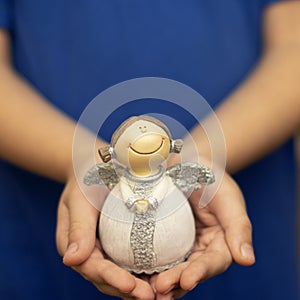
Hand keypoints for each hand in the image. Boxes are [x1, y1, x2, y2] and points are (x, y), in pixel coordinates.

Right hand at [56, 175, 154, 299]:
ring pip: (120, 274)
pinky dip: (144, 269)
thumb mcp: (79, 198)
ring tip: (160, 293)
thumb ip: (77, 227)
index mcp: (74, 244)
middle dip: (128, 290)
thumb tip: (71, 260)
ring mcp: (103, 248)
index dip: (112, 279)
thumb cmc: (85, 179)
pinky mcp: (117, 242)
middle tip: (151, 297)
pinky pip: (131, 259)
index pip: (92, 268)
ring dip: (138, 286)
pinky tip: (162, 272)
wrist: (94, 167)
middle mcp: (88, 251)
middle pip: (106, 278)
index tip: (133, 287)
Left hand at [150, 172, 254, 298]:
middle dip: (177, 281)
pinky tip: (137, 273)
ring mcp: (181, 244)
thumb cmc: (211, 178)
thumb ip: (239, 227)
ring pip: (172, 267)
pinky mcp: (164, 238)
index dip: (201, 272)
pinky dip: (149, 265)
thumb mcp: (228, 197)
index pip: (214, 262)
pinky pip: (157, 253)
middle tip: (160, 288)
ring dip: (162, 280)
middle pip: (191, 270)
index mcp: (221, 242)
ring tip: (149, 289)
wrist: (187, 163)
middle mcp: (201, 247)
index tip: (187, 280)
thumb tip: (247, 260)